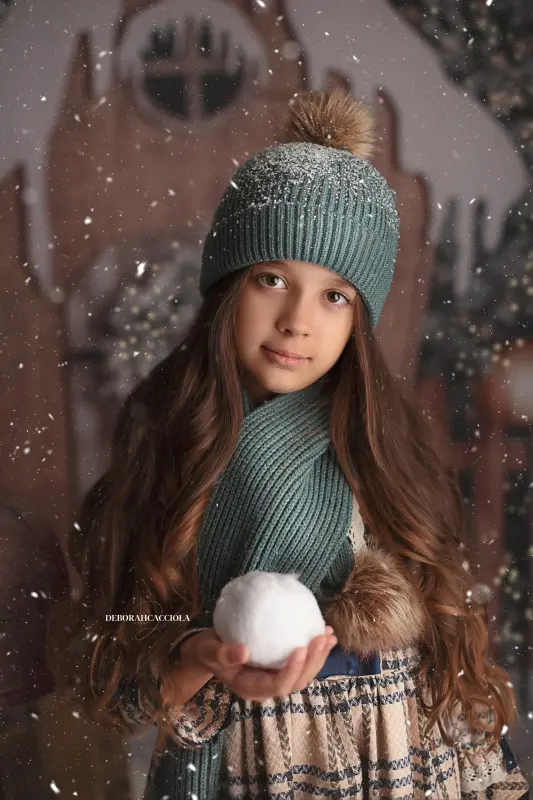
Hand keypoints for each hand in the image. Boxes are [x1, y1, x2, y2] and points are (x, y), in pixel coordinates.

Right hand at [182, 626, 337, 702]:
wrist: (211, 651)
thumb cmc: (209, 651)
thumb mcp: (210, 651)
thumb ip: (223, 654)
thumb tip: (243, 652)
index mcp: (252, 688)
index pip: (278, 685)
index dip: (292, 670)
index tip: (300, 648)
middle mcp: (268, 686)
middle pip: (297, 681)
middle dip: (313, 662)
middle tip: (322, 637)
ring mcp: (276, 677)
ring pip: (304, 673)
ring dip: (319, 656)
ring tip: (329, 635)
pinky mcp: (282, 666)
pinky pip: (302, 661)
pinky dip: (315, 649)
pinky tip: (324, 631)